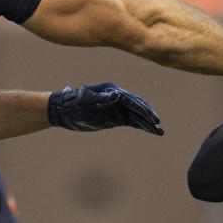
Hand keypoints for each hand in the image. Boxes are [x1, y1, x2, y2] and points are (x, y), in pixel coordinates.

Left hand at [47, 83, 162, 134]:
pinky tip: (150, 131)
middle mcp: (117, 98)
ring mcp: (117, 109)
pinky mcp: (115, 118)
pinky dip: (141, 126)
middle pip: (137, 107)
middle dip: (148, 116)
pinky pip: (131, 122)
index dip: (142, 109)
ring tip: (159, 132)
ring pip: (136, 116)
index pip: (131, 100)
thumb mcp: (86, 100)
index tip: (151, 117)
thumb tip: (118, 94)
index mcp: (112, 91)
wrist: (63, 110)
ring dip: (147, 123)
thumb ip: (102, 98)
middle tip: (158, 125)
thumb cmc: (73, 103)